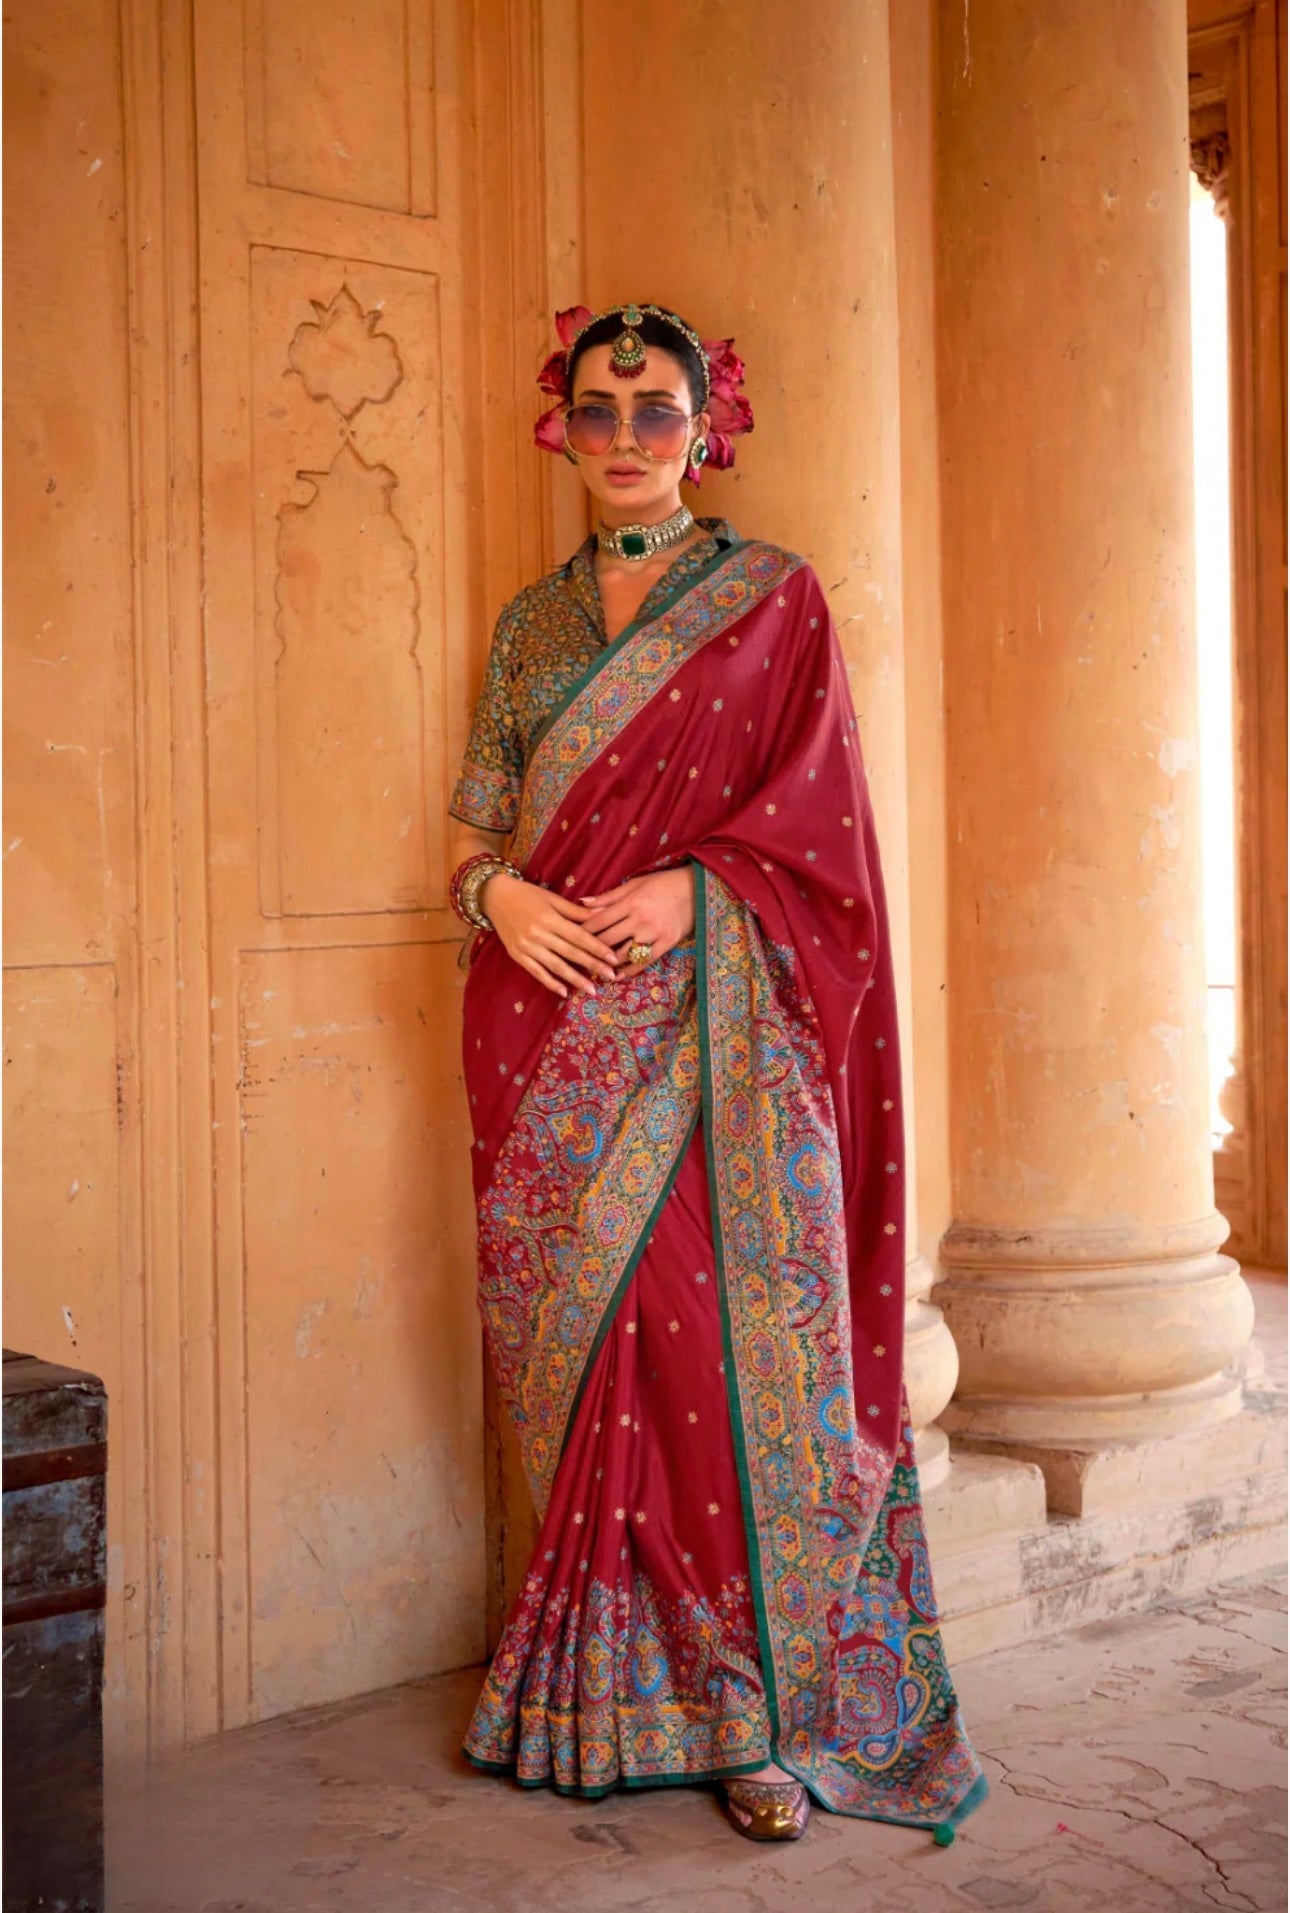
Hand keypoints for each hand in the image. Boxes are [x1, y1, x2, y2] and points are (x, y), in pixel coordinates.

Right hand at [482, 873, 620, 998]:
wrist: (495, 897)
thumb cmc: (528, 895)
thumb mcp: (553, 899)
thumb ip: (577, 911)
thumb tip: (603, 912)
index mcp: (550, 918)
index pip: (579, 936)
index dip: (597, 948)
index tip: (613, 958)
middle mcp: (538, 934)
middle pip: (571, 953)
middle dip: (592, 965)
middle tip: (611, 976)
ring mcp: (527, 947)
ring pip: (556, 966)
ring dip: (575, 979)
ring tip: (592, 990)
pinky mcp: (517, 956)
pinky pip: (537, 972)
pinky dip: (550, 983)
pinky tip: (564, 992)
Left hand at [579, 867, 695, 977]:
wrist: (696, 890)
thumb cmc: (662, 884)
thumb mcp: (634, 884)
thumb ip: (608, 897)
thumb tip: (582, 903)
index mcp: (630, 902)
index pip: (599, 921)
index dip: (582, 931)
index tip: (569, 938)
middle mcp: (640, 919)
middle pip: (607, 940)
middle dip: (589, 950)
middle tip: (576, 958)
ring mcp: (653, 934)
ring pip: (623, 955)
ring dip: (606, 964)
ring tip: (593, 970)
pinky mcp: (666, 944)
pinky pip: (643, 962)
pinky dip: (629, 971)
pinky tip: (618, 975)